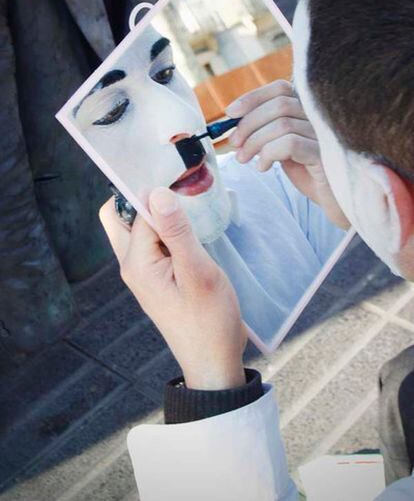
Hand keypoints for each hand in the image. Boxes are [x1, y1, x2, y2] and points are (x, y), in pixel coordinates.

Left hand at [99, 188, 246, 390]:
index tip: (181, 179)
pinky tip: (191, 229)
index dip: (157, 193)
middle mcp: (132, 265)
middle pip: (121, 218)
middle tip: (178, 190)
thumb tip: (156, 192)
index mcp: (136, 263)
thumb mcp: (197, 272)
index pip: (137, 212)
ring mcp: (144, 273)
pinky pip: (153, 244)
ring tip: (190, 207)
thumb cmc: (209, 319)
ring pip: (138, 230)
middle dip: (143, 199)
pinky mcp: (158, 277)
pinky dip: (167, 231)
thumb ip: (177, 232)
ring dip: (158, 215)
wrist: (214, 360)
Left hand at [226, 80, 349, 229]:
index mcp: (310, 110)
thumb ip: (265, 131)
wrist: (336, 202)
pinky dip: (269, 153)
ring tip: (245, 159)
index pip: (281, 88)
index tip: (230, 113)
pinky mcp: (328, 155)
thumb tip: (233, 122)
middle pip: (279, 104)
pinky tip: (263, 167)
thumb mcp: (283, 148)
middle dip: (249, 123)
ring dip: (254, 141)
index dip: (253, 97)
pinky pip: (291, 144)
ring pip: (282, 124)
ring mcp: (327, 134)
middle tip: (234, 144)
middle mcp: (321, 116)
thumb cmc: (309, 174)